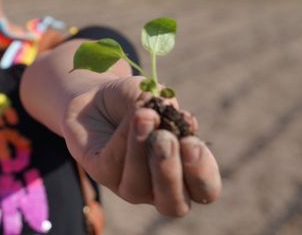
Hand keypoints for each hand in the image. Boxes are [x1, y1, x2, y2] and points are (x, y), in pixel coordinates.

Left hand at [62, 76, 220, 215]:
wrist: (96, 97)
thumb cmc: (135, 101)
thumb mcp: (156, 97)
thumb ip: (168, 108)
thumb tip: (176, 115)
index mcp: (186, 173)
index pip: (205, 189)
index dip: (202, 171)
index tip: (192, 142)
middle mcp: (160, 188)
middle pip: (174, 204)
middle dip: (170, 172)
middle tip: (166, 139)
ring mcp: (130, 186)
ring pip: (138, 186)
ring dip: (142, 150)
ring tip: (145, 116)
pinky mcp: (102, 175)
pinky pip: (113, 164)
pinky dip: (124, 137)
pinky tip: (131, 116)